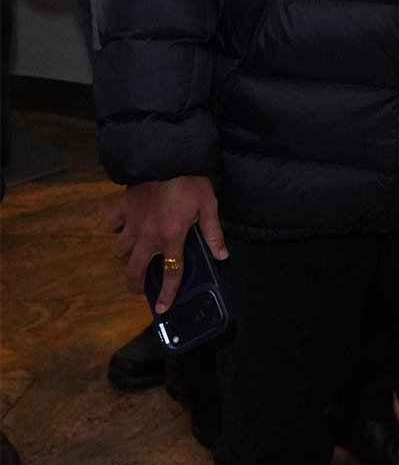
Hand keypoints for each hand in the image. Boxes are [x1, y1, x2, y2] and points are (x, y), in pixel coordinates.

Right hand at [105, 176, 226, 312]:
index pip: (171, 273)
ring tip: (133, 257)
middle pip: (133, 270)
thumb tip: (222, 256)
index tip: (161, 308)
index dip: (167, 294)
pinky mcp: (122, 208)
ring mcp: (132, 223)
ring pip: (118, 251)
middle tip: (140, 287)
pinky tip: (122, 228)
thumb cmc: (192, 181)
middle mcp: (148, 235)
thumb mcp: (209, 206)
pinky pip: (111, 225)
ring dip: (125, 258)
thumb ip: (213, 233)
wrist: (168, 156)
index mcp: (172, 237)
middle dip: (135, 284)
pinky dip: (114, 229)